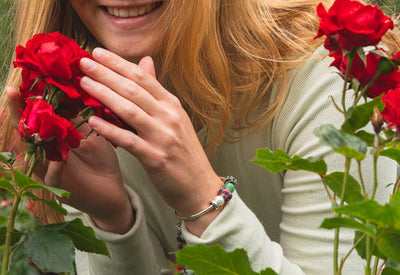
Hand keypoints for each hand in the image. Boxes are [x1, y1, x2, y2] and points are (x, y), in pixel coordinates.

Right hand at [6, 87, 132, 233]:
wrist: (113, 191)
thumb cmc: (101, 161)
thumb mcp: (92, 132)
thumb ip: (80, 114)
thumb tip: (77, 85)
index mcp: (53, 137)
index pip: (37, 115)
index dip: (30, 99)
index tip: (26, 78)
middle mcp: (46, 152)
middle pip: (27, 130)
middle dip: (18, 111)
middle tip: (12, 91)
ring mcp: (49, 170)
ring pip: (32, 152)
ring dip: (28, 135)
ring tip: (24, 117)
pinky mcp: (58, 187)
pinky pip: (50, 176)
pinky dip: (52, 167)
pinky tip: (56, 158)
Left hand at [79, 48, 221, 234]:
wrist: (200, 186)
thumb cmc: (184, 152)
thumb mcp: (175, 118)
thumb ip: (156, 91)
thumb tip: (145, 61)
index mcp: (172, 105)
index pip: (143, 77)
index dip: (118, 63)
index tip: (97, 52)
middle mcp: (169, 116)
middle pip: (133, 89)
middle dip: (106, 73)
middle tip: (84, 61)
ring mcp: (163, 137)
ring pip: (129, 110)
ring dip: (104, 95)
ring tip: (84, 83)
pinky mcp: (156, 158)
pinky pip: (129, 140)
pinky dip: (110, 130)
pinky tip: (93, 121)